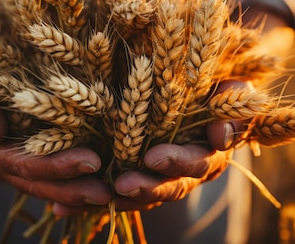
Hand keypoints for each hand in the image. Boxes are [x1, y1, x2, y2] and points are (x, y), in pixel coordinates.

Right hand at [0, 5, 113, 208]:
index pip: (27, 165)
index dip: (58, 167)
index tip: (91, 161)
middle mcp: (6, 164)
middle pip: (44, 184)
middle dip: (77, 189)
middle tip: (110, 191)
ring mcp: (21, 161)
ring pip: (54, 185)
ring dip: (83, 190)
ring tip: (116, 192)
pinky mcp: (37, 152)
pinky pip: (60, 170)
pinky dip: (82, 176)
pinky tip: (109, 176)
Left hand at [104, 8, 293, 212]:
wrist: (194, 92)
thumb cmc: (213, 85)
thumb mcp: (228, 87)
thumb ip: (234, 101)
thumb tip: (223, 128)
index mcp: (208, 152)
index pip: (197, 163)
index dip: (177, 161)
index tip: (154, 157)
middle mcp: (182, 172)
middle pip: (166, 187)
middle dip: (145, 187)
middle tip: (122, 184)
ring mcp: (154, 178)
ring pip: (136, 196)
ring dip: (114, 200)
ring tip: (92, 196)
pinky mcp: (127, 177)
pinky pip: (108, 194)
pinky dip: (84, 203)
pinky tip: (60, 208)